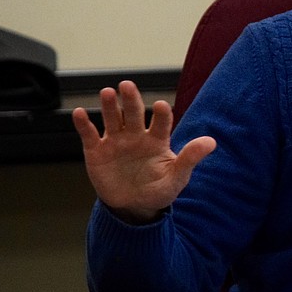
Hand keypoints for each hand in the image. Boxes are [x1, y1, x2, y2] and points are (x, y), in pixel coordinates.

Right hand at [72, 80, 215, 223]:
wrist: (134, 206)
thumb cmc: (159, 189)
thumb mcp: (177, 177)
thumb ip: (190, 158)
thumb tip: (212, 142)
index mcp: (157, 139)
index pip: (161, 122)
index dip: (161, 114)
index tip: (162, 105)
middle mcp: (136, 135)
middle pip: (133, 114)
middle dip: (131, 100)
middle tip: (127, 85)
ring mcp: (116, 141)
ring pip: (112, 119)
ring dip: (108, 106)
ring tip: (106, 92)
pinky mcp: (97, 151)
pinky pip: (90, 135)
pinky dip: (84, 124)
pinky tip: (79, 114)